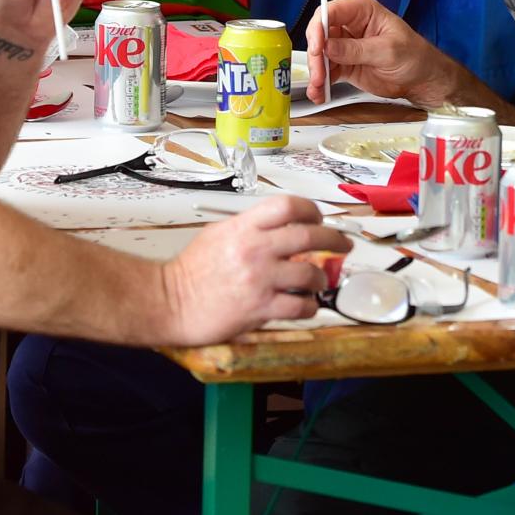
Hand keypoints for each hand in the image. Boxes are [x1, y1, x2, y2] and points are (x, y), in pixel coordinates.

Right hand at [160, 196, 348, 341]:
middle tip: (343, 245)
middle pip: (309, 235)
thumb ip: (250, 228)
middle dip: (334, 239)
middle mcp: (254, 249)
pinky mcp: (260, 308)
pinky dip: (309, 306)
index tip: (319, 218)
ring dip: (320, 278)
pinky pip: (300, 305)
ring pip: (310, 273)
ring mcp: (259, 279)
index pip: (288, 206)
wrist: (170, 302)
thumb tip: (282, 228)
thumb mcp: (218, 234)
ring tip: (318, 282)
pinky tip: (305, 305)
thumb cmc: (191, 271)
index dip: (311, 209)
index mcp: (243, 227)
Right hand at [307, 0, 454, 103]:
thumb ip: (356, 49)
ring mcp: (345, 46)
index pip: (331, 12)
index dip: (319, 27)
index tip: (316, 46)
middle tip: (319, 73)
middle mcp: (349, 25)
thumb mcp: (388, 50)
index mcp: (362, 11)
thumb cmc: (414, 56)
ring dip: (316, 72)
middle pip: (320, 34)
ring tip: (319, 88)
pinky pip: (326, 71)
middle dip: (315, 55)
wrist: (422, 79)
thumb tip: (328, 47)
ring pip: (319, 55)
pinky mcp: (344, 64)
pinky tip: (320, 93)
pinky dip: (321, 83)